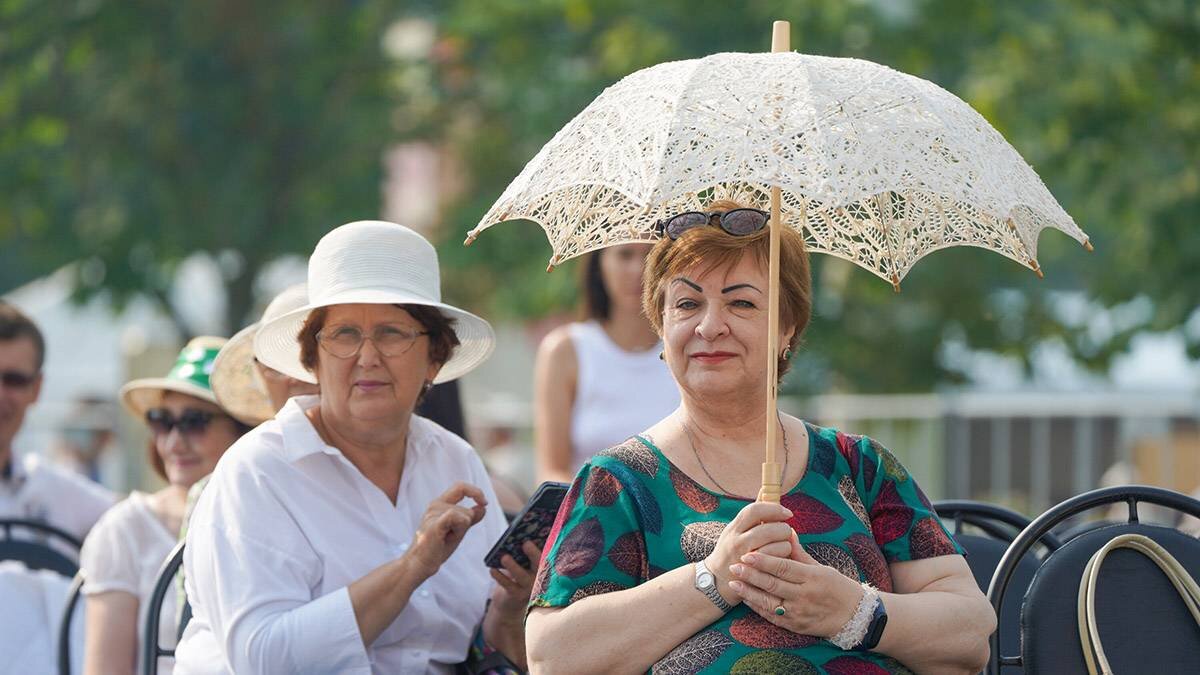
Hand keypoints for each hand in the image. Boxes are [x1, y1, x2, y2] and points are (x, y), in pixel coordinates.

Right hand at [407, 482, 487, 578]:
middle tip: (449, 537)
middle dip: (465, 526)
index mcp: (439, 504)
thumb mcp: (457, 530)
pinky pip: (456, 518)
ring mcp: (433, 514)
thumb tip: (483, 507)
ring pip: (465, 517)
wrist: (420, 563)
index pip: (460, 487)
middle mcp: (435, 506)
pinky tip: (446, 536)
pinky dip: (458, 528)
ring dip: (459, 532)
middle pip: (466, 510)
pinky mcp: (434, 524)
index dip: (475, 492)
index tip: (484, 502)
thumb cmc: (437, 548)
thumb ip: (469, 518)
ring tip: (444, 539)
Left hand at [483, 540, 541, 670]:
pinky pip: (508, 585)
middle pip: (540, 565)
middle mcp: (540, 577)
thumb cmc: (516, 575)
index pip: (547, 554)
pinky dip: (499, 577)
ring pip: (523, 576)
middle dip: (533, 554)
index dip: (547, 544)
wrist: (510, 602)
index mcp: (542, 566)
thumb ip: (522, 551)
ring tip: (504, 557)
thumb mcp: (521, 563)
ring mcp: (529, 588)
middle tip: (526, 543)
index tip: (540, 534)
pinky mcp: (517, 596)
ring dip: (513, 566)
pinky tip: (492, 569)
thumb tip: (515, 534)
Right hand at [703, 501, 795, 605]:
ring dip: (785, 544)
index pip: (754, 510)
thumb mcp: (736, 530)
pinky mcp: (755, 572)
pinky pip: (778, 560)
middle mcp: (737, 540)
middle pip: (769, 527)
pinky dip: (784, 557)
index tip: (786, 512)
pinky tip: (780, 559)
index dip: (774, 508)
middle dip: (783, 528)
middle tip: (785, 532)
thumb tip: (765, 489)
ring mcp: (745, 557)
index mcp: (734, 526)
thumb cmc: (731, 551)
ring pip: (777, 544)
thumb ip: (752, 513)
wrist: (716, 581)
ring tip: (782, 547)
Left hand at [727, 532, 863, 637]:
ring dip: (749, 592)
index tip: (748, 554)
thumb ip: (800, 553)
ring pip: (769, 602)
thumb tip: (786, 532)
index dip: (764, 561)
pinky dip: (757, 607)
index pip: (784, 567)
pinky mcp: (795, 626)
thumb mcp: (822, 568)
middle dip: (751, 575)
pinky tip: (746, 598)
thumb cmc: (838, 588)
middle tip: (734, 565)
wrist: (854, 617)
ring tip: (733, 582)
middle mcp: (805, 596)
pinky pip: (772, 617)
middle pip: (773, 584)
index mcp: (813, 578)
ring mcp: (799, 613)